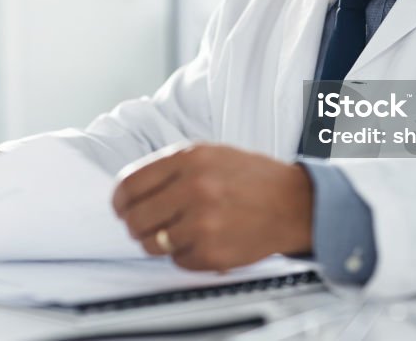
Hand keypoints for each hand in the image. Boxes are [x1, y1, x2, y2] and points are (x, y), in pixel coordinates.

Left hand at [112, 143, 313, 270]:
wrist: (294, 203)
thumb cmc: (253, 178)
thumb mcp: (211, 153)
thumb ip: (171, 168)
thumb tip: (132, 191)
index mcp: (190, 159)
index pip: (130, 184)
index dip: (120, 201)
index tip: (121, 207)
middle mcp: (194, 189)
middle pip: (135, 218)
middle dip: (136, 224)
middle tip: (148, 225)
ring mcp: (202, 223)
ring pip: (152, 244)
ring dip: (160, 241)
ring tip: (181, 232)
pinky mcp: (211, 252)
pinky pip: (176, 261)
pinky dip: (185, 254)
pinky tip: (203, 240)